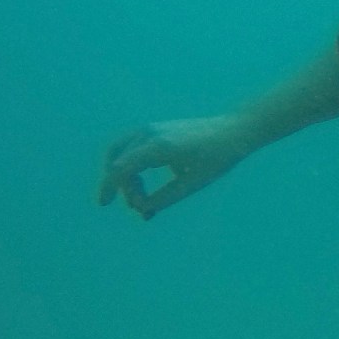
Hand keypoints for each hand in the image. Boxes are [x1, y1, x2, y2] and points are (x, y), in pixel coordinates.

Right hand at [97, 116, 252, 218]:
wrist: (233, 130)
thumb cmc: (218, 157)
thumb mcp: (194, 183)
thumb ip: (166, 197)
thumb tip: (141, 209)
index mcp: (159, 146)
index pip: (121, 168)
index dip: (110, 187)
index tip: (104, 204)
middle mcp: (150, 133)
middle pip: (119, 163)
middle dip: (125, 188)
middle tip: (143, 208)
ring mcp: (150, 129)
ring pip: (119, 154)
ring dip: (125, 178)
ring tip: (142, 199)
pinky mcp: (153, 130)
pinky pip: (130, 149)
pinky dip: (130, 167)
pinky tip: (142, 186)